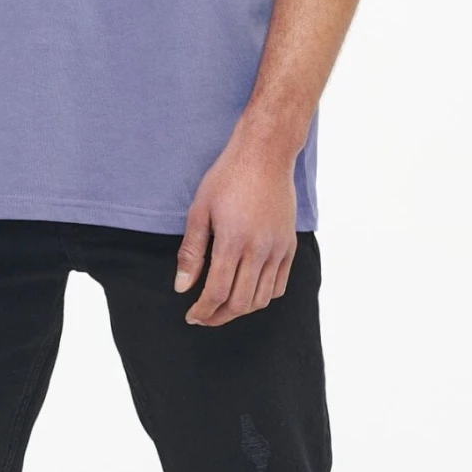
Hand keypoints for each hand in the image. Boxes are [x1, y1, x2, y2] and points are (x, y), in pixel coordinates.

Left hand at [174, 123, 299, 326]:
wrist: (265, 154)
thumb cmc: (228, 177)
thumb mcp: (199, 210)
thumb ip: (191, 253)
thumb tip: (182, 287)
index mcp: (233, 241)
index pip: (217, 292)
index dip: (203, 310)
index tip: (192, 316)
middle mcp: (260, 249)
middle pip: (241, 302)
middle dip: (219, 317)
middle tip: (203, 317)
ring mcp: (278, 248)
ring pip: (262, 299)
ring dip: (241, 310)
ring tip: (223, 308)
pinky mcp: (289, 245)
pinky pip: (279, 285)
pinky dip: (263, 297)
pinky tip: (247, 293)